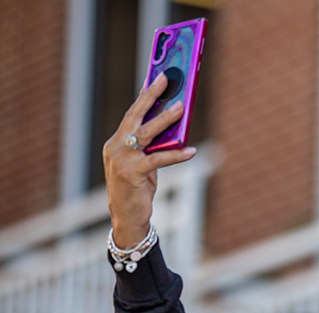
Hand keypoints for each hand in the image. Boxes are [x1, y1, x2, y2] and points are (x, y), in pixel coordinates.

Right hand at [103, 73, 196, 247]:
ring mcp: (121, 159)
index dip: (144, 96)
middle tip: (166, 79)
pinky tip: (191, 151)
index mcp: (116, 142)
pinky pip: (158, 159)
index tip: (156, 78)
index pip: (131, 114)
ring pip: (146, 133)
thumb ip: (153, 146)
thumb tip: (175, 129)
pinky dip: (176, 154)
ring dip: (165, 119)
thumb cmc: (137, 188)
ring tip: (181, 107)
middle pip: (135, 116)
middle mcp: (116, 147)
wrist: (127, 216)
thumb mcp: (143, 163)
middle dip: (151, 96)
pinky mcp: (132, 173)